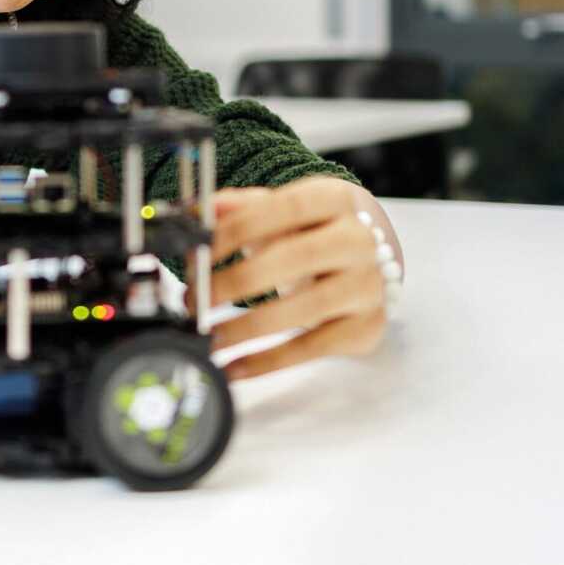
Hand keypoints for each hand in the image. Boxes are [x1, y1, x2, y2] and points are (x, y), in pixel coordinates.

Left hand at [209, 176, 400, 380]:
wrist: (362, 264)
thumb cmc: (310, 235)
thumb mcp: (279, 214)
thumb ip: (238, 209)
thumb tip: (196, 211)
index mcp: (334, 199)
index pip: (283, 208)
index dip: (235, 231)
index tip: (198, 253)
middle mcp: (359, 240)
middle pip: (293, 259)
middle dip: (234, 282)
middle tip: (196, 300)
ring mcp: (367, 285)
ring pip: (303, 310)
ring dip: (246, 328)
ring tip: (210, 337)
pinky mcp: (367, 326)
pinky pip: (312, 349)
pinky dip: (267, 361)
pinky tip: (235, 365)